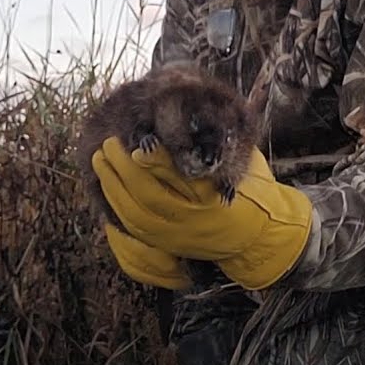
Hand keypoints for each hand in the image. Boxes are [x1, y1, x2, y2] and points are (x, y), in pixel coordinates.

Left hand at [91, 137, 314, 290]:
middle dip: (123, 169)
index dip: (154, 158)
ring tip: (101, 160)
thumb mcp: (241, 162)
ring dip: (113, 186)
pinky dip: (116, 209)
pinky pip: (134, 233)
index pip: (177, 175)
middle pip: (148, 196)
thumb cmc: (253, 190)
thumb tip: (178, 118)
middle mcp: (195, 220)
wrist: (263, 237)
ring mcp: (180, 238)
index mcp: (213, 196)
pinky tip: (106, 187)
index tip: (138, 139)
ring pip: (135, 215)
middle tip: (108, 144)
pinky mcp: (170, 246)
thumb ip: (213, 145)